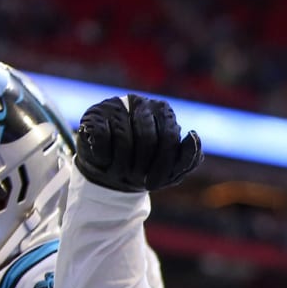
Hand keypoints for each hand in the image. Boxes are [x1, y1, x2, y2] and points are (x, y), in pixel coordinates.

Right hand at [75, 94, 202, 191]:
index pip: (169, 137)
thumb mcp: (172, 171)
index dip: (162, 165)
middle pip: (147, 137)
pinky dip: (104, 157)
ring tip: (120, 173)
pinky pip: (102, 137)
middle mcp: (141, 103)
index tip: (155, 184)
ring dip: (121, 164)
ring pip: (123, 138)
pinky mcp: (93, 114)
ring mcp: (116, 105)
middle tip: (136, 179)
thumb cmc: (146, 170)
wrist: (110, 175)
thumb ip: (189, 157)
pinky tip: (105, 161)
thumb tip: (193, 135)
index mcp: (165, 112)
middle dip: (142, 166)